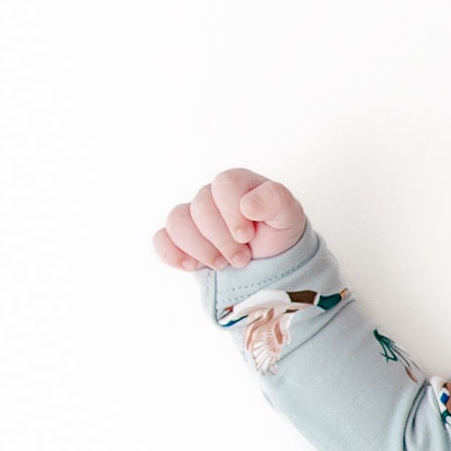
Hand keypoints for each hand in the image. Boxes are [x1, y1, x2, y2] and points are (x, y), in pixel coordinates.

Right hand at [153, 168, 306, 271]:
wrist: (270, 262)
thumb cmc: (277, 233)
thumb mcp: (288, 216)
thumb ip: (275, 201)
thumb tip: (248, 205)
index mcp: (235, 184)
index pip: (224, 185)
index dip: (232, 213)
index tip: (247, 236)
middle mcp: (210, 196)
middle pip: (201, 208)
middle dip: (223, 240)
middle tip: (243, 258)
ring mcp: (192, 217)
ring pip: (178, 223)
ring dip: (201, 249)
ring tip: (223, 264)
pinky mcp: (180, 239)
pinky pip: (161, 240)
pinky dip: (173, 254)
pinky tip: (193, 266)